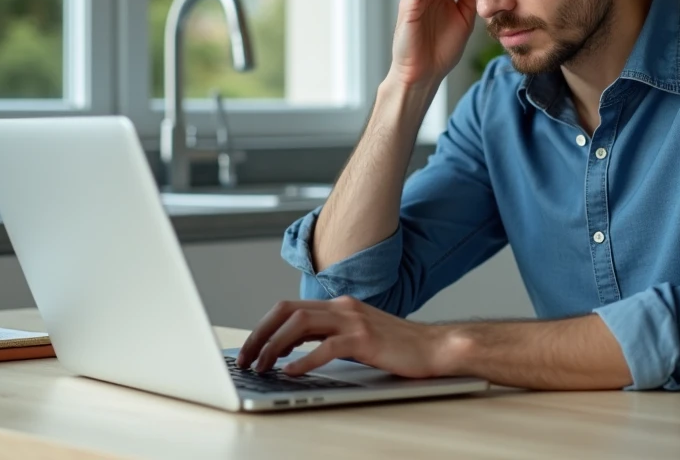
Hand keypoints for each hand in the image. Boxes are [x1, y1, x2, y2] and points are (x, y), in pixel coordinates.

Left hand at [235, 296, 455, 377]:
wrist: (435, 347)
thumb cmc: (398, 346)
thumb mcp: (356, 336)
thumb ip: (328, 335)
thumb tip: (292, 348)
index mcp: (339, 306)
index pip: (289, 308)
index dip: (264, 327)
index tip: (249, 349)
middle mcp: (343, 307)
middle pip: (287, 312)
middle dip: (260, 334)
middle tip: (245, 359)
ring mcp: (354, 321)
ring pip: (300, 324)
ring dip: (275, 346)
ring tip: (262, 366)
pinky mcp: (366, 339)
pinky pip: (326, 347)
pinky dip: (304, 360)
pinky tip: (291, 373)